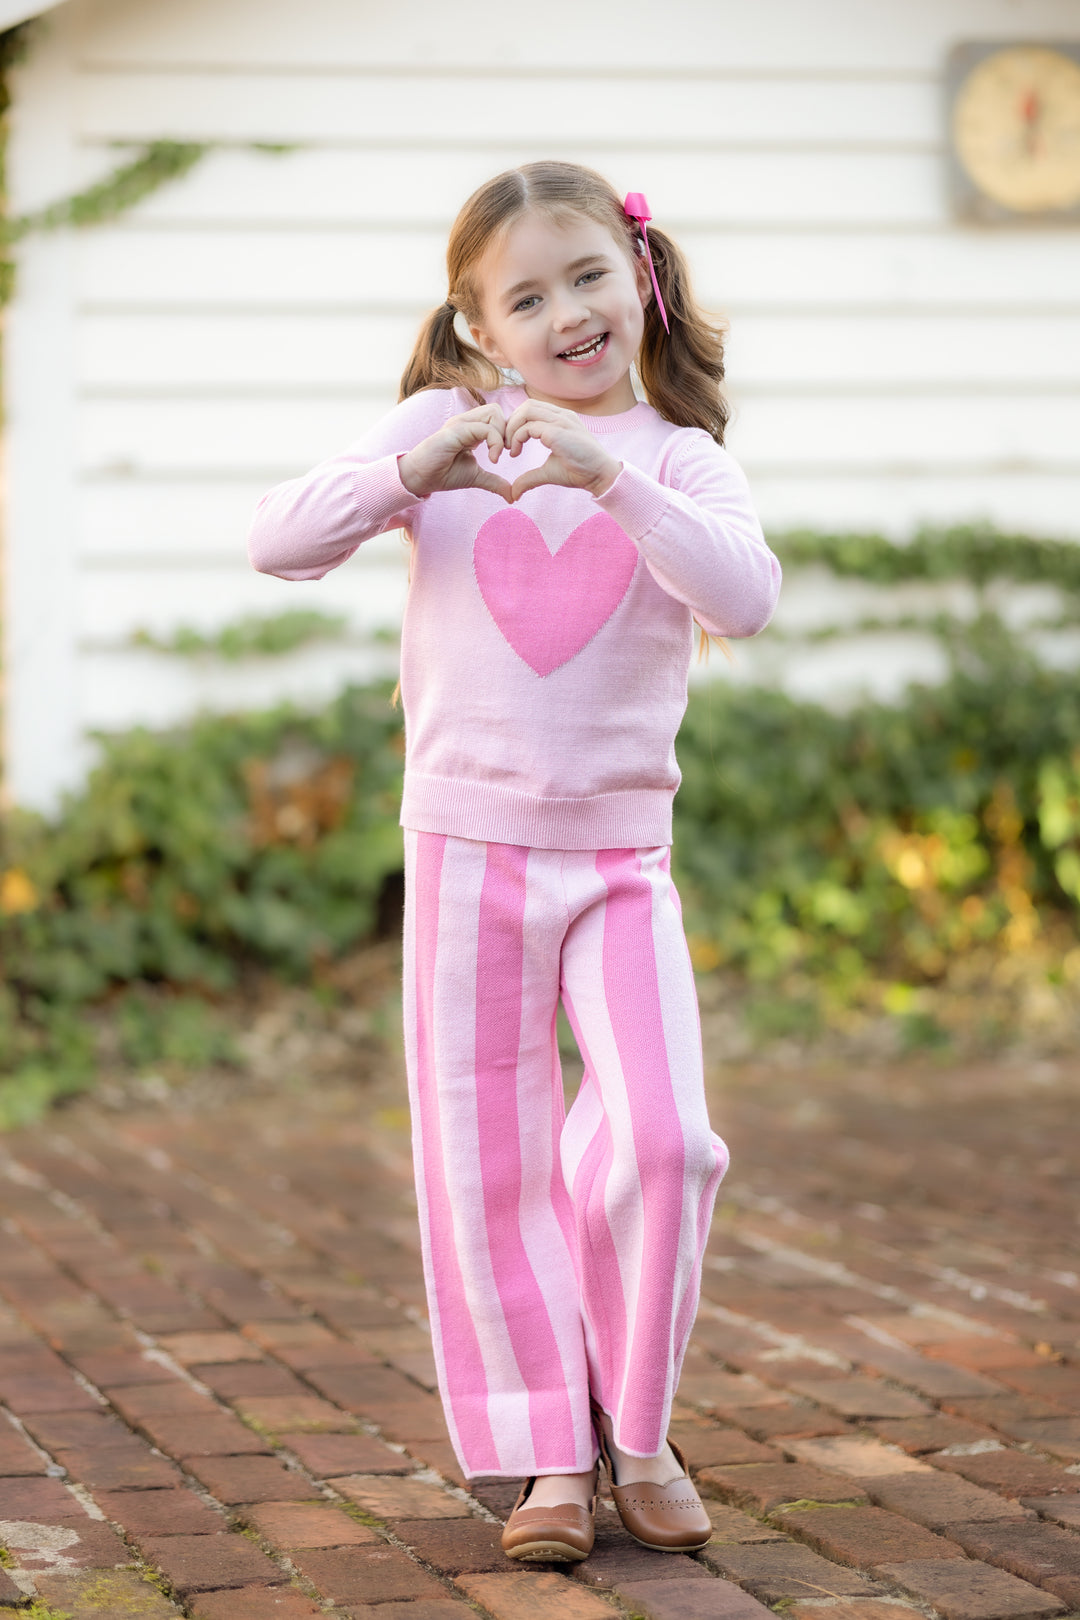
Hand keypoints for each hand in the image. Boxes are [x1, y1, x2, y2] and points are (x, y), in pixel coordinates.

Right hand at [398, 405, 512, 501]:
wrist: (420, 478)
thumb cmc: (444, 474)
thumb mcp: (476, 477)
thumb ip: (495, 482)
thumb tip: (513, 495)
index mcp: (472, 428)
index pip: (498, 417)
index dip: (508, 433)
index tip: (508, 454)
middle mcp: (467, 422)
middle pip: (498, 410)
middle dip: (508, 431)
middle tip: (506, 453)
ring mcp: (461, 423)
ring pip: (494, 413)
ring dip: (502, 435)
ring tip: (497, 456)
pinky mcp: (457, 430)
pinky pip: (485, 428)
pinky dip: (495, 443)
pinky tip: (493, 460)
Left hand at [503, 399, 621, 502]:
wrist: (601, 475)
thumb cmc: (579, 472)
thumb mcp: (548, 472)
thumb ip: (530, 477)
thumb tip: (514, 493)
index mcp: (561, 419)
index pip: (532, 408)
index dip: (517, 423)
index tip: (511, 444)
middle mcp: (561, 415)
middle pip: (527, 405)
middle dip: (511, 423)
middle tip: (506, 444)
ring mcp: (561, 421)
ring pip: (526, 410)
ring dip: (512, 428)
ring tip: (510, 448)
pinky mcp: (557, 432)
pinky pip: (529, 427)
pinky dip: (517, 438)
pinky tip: (516, 453)